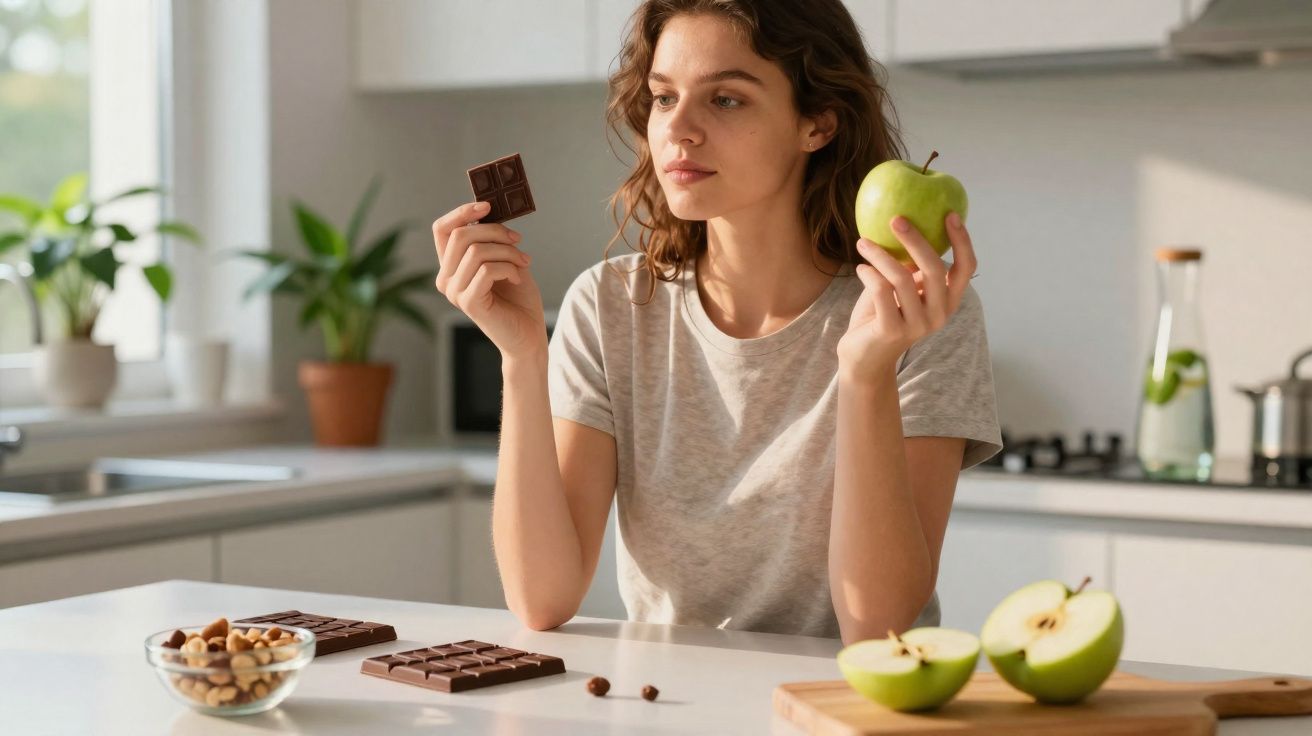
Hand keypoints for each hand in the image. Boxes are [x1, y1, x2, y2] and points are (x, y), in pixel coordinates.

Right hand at [433, 201, 545, 357]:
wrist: (528, 335)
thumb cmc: (518, 298)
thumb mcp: (505, 259)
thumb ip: (492, 239)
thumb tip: (488, 211)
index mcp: (450, 266)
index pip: (442, 229)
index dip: (462, 212)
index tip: (488, 206)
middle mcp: (446, 279)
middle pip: (461, 236)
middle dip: (495, 231)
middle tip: (518, 240)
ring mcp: (454, 292)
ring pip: (477, 251)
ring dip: (508, 252)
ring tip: (524, 262)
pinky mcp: (469, 302)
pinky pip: (487, 270)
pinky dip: (509, 268)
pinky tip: (517, 278)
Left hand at [837, 211, 977, 382]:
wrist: (864, 357)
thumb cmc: (882, 315)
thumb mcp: (901, 288)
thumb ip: (910, 266)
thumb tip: (907, 225)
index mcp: (947, 301)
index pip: (966, 269)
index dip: (962, 241)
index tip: (950, 214)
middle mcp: (938, 314)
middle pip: (935, 269)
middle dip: (915, 239)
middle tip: (896, 219)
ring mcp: (917, 325)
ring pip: (901, 278)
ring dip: (879, 255)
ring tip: (863, 243)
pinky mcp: (892, 330)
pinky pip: (881, 291)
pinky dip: (869, 274)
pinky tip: (860, 268)